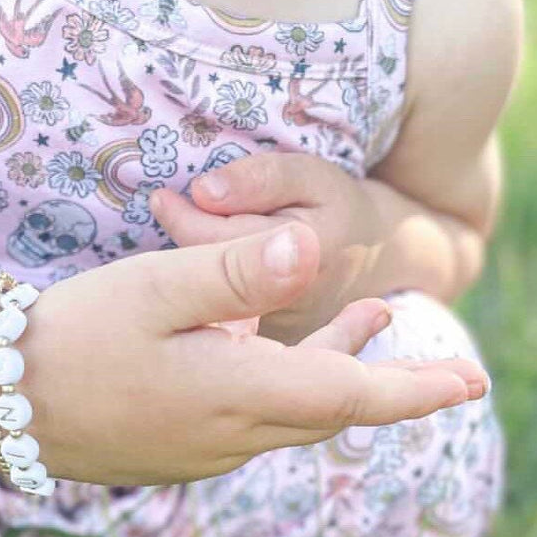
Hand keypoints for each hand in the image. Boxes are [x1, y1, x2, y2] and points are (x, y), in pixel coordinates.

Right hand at [16, 222, 487, 485]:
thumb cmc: (71, 335)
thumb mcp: (154, 288)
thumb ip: (239, 272)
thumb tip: (318, 249)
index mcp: (238, 396)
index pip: (352, 398)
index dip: (417, 391)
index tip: (473, 384)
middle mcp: (232, 437)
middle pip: (330, 408)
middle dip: (386, 378)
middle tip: (438, 356)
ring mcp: (204, 451)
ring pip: (293, 413)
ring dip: (334, 370)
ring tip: (373, 322)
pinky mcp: (177, 450)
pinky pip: (253, 421)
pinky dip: (285, 385)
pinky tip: (271, 351)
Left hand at [151, 153, 381, 344]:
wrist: (375, 260)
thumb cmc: (336, 210)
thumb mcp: (309, 177)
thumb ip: (259, 180)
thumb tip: (202, 192)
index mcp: (305, 262)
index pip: (221, 241)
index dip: (182, 217)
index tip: (161, 197)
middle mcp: (291, 311)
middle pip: (210, 282)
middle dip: (185, 245)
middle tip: (165, 205)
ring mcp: (282, 343)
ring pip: (214, 308)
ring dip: (195, 274)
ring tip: (188, 233)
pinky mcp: (273, 359)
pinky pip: (225, 328)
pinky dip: (211, 300)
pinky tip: (211, 274)